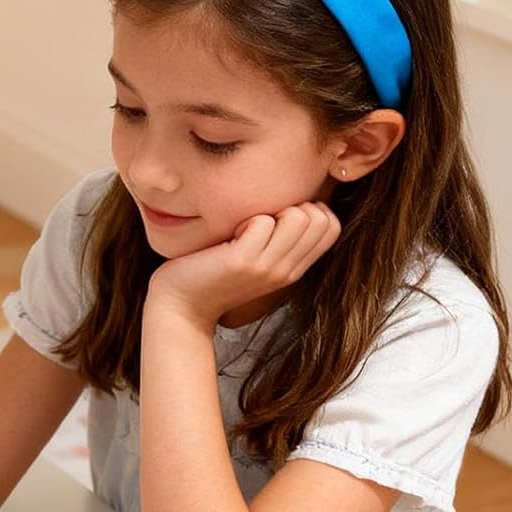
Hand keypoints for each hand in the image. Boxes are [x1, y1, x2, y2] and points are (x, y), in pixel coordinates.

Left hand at [147, 203, 340, 327]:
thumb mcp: (256, 260)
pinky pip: (262, 221)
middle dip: (293, 206)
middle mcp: (285, 270)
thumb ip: (278, 240)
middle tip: (260, 222)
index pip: (332, 227)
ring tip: (245, 228)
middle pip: (320, 218)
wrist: (179, 308)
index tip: (278, 220)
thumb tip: (297, 203)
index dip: (311, 211)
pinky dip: (246, 217)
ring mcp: (266, 267)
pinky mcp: (242, 262)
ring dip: (272, 210)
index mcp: (292, 269)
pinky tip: (229, 235)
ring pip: (299, 216)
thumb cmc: (211, 276)